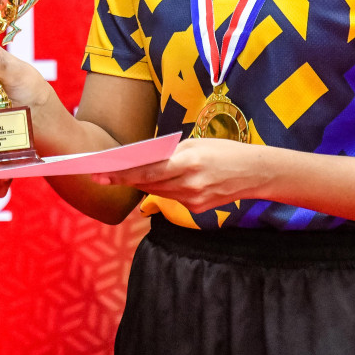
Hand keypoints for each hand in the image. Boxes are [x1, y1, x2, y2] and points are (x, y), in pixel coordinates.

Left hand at [92, 138, 276, 213]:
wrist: (256, 173)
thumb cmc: (224, 151)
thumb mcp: (196, 144)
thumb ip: (170, 154)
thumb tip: (142, 160)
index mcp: (189, 163)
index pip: (147, 170)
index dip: (122, 173)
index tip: (101, 172)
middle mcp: (190, 185)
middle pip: (147, 183)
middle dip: (123, 179)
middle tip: (99, 175)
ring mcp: (194, 200)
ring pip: (157, 192)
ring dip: (138, 183)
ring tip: (116, 176)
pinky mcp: (197, 209)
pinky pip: (171, 198)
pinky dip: (160, 188)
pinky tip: (147, 181)